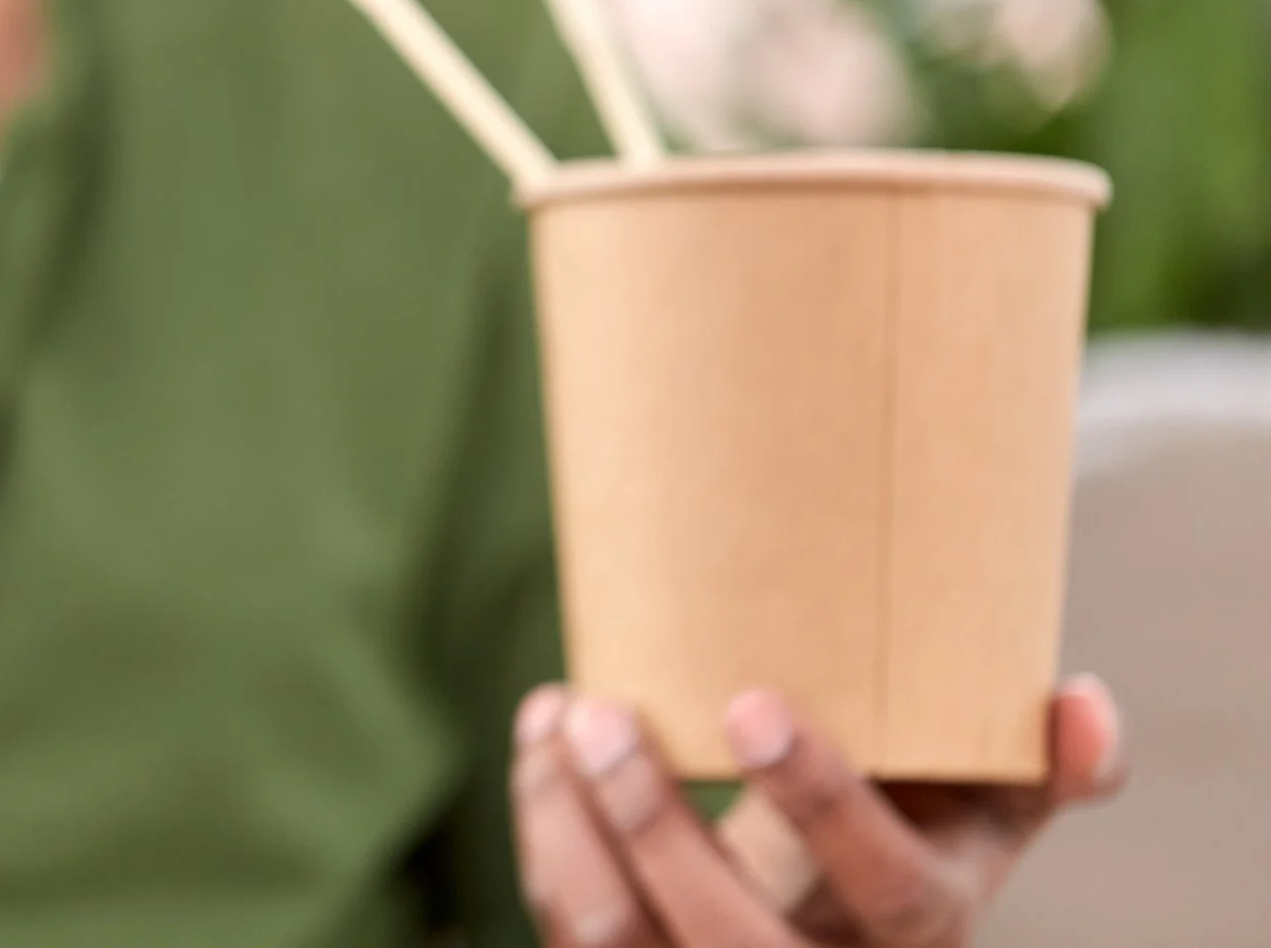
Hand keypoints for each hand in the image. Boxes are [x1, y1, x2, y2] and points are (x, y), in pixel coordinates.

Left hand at [510, 678, 1125, 946]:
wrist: (833, 928)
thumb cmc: (908, 836)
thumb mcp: (984, 813)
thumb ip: (1038, 764)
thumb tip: (1086, 704)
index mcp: (923, 933)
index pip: (895, 894)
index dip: (828, 808)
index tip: (754, 704)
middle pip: (730, 940)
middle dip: (654, 827)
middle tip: (602, 711)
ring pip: (623, 944)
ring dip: (569, 829)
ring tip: (557, 716)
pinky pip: (576, 933)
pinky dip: (547, 837)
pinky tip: (542, 745)